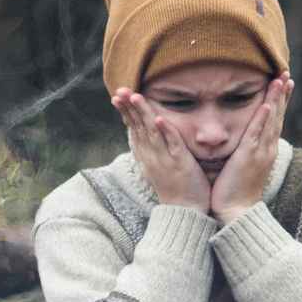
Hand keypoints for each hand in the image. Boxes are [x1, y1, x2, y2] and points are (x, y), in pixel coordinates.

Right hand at [111, 87, 210, 212]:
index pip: (133, 128)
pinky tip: (160, 119)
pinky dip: (167, 131)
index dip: (125, 111)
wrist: (184, 211)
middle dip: (129, 107)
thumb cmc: (172, 187)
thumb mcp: (153, 166)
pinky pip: (173, 145)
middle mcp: (151, 156)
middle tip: (121, 89)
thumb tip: (135, 132)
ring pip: (152, 132)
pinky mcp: (180, 164)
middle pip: (138, 127)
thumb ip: (146, 148)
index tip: (117, 95)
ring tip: (137, 97)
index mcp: (145, 155)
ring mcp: (165, 160)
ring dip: (144, 114)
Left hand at [210, 75, 292, 223]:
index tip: (283, 83)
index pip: (275, 119)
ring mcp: (260, 152)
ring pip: (271, 120)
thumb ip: (246, 149)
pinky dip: (263, 119)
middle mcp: (267, 148)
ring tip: (281, 80)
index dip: (280, 100)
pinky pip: (257, 134)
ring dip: (276, 99)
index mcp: (266, 149)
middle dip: (282, 94)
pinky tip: (267, 105)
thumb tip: (245, 139)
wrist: (237, 211)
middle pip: (277, 116)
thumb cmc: (236, 190)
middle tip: (286, 74)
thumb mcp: (244, 165)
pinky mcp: (248, 157)